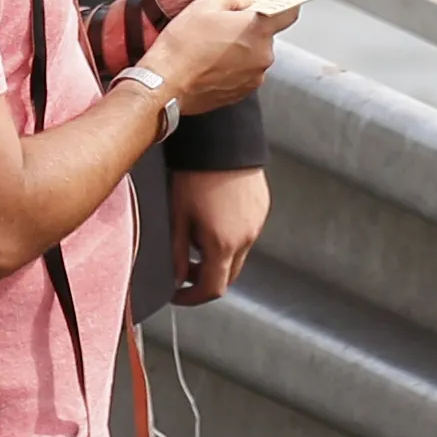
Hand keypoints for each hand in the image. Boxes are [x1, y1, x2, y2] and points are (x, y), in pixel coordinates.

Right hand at [141, 0, 294, 117]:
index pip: (289, 12)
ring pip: (254, 52)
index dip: (286, 2)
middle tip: (225, 22)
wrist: (168, 82)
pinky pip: (245, 70)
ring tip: (213, 44)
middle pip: (266, 33)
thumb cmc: (184, 44)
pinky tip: (212, 60)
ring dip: (241, 46)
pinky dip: (234, 64)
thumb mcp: (205, 3)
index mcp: (257, 30)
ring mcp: (255, 76)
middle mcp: (262, 55)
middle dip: (250, 25)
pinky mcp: (244, 92)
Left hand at [170, 168, 270, 305]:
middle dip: (205, 276)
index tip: (177, 294)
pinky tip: (214, 215)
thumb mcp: (178, 213)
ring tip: (197, 232)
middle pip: (228, 275)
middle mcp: (246, 238)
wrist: (222, 139)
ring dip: (218, 255)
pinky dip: (230, 235)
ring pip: (238, 254)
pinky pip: (246, 232)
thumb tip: (175, 278)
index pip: (212, 289)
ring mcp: (257, 223)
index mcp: (223, 244)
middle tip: (184, 266)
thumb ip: (177, 250)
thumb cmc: (195, 174)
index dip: (192, 297)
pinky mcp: (262, 208)